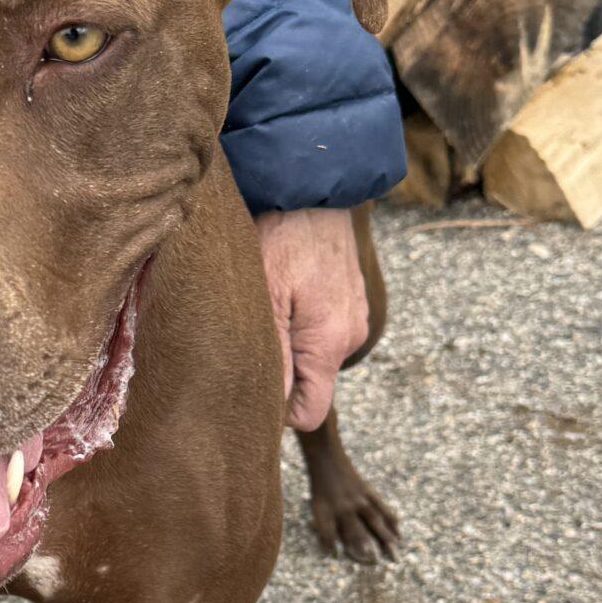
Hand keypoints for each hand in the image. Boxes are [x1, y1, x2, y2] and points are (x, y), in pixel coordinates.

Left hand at [253, 208, 368, 431]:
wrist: (315, 190)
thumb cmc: (283, 238)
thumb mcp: (266, 298)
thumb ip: (273, 356)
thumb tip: (272, 407)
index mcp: (328, 344)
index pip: (310, 413)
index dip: (279, 411)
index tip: (251, 386)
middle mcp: (349, 337)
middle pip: (310, 385)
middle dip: (281, 372)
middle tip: (248, 337)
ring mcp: (353, 318)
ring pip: (314, 356)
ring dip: (290, 343)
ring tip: (267, 307)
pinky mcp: (349, 301)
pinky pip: (321, 330)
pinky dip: (301, 322)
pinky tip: (285, 294)